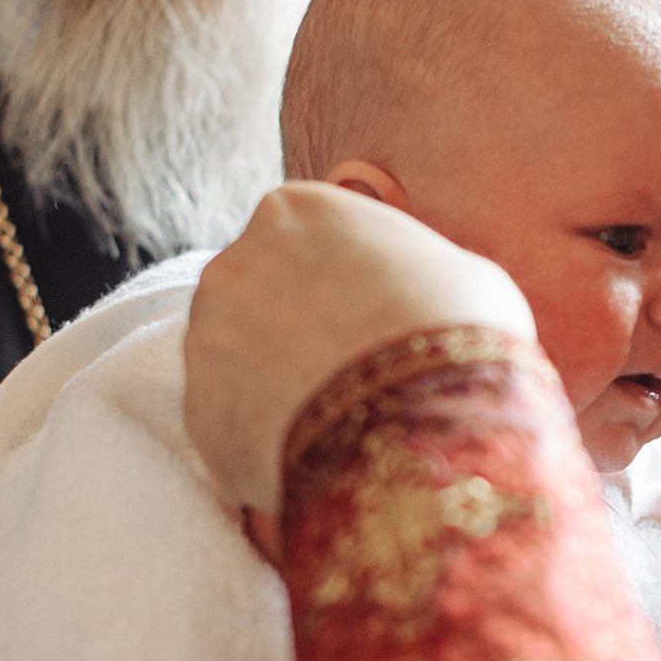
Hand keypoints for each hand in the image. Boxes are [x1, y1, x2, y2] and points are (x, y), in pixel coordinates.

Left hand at [183, 182, 534, 512]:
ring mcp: (205, 338)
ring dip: (277, 382)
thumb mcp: (463, 274)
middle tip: (355, 370)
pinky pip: (235, 422)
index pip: (307, 236)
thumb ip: (416, 268)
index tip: (374, 315)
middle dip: (298, 328)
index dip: (345, 279)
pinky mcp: (197, 412)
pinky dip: (267, 437)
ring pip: (240, 359)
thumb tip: (421, 288)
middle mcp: (233, 261)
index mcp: (295, 210)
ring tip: (341, 418)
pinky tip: (318, 450)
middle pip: (263, 293)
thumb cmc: (455, 333)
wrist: (422, 428)